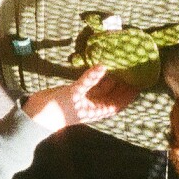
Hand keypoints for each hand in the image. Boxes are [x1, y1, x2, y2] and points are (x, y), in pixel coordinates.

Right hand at [21, 65, 141, 134]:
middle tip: (134, 67)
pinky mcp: (77, 91)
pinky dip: (96, 74)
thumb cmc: (57, 110)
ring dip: (111, 77)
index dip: (131, 93)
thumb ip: (89, 80)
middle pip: (114, 93)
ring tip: (122, 63)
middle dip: (124, 83)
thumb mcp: (74, 94)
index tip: (141, 81)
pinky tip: (102, 63)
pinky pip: (91, 81)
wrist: (36, 115)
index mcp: (97, 110)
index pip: (119, 102)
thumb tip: (104, 66)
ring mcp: (86, 97)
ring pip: (103, 86)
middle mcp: (94, 104)